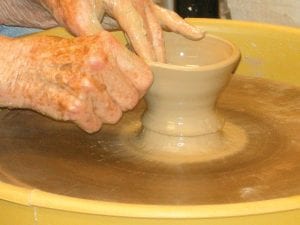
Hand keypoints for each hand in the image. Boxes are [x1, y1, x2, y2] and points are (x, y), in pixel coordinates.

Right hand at [0, 32, 151, 132]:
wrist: (21, 68)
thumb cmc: (57, 57)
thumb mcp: (91, 46)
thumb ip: (118, 62)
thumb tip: (143, 82)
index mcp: (106, 47)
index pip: (144, 78)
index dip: (138, 88)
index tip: (129, 89)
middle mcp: (98, 65)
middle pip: (131, 101)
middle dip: (119, 102)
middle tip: (103, 95)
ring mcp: (86, 88)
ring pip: (114, 116)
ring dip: (102, 112)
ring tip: (85, 98)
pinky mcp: (74, 109)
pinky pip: (95, 126)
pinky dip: (87, 121)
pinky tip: (76, 107)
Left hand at [39, 0, 204, 61]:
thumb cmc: (73, 1)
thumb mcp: (79, 20)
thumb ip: (97, 40)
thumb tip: (112, 62)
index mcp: (123, 0)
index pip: (139, 32)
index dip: (146, 54)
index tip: (150, 74)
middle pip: (153, 33)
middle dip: (155, 57)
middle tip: (156, 80)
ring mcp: (145, 1)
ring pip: (160, 29)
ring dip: (162, 50)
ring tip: (168, 69)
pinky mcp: (146, 5)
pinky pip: (166, 17)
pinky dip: (180, 28)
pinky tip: (197, 36)